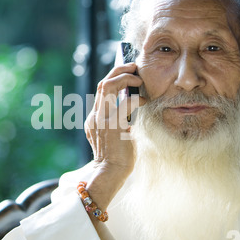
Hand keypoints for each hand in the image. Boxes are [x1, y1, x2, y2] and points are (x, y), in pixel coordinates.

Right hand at [84, 63, 145, 209]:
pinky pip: (125, 103)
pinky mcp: (113, 125)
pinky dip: (136, 98)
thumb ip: (117, 120)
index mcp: (94, 118)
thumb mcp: (113, 135)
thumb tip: (131, 106)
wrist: (110, 173)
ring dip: (125, 78)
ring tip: (138, 79)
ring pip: (107, 86)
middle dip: (118, 70)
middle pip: (102, 83)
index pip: (101, 90)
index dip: (115, 77)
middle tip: (133, 66)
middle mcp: (95, 116)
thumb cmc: (116, 157)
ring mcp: (102, 119)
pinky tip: (144, 101)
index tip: (128, 73)